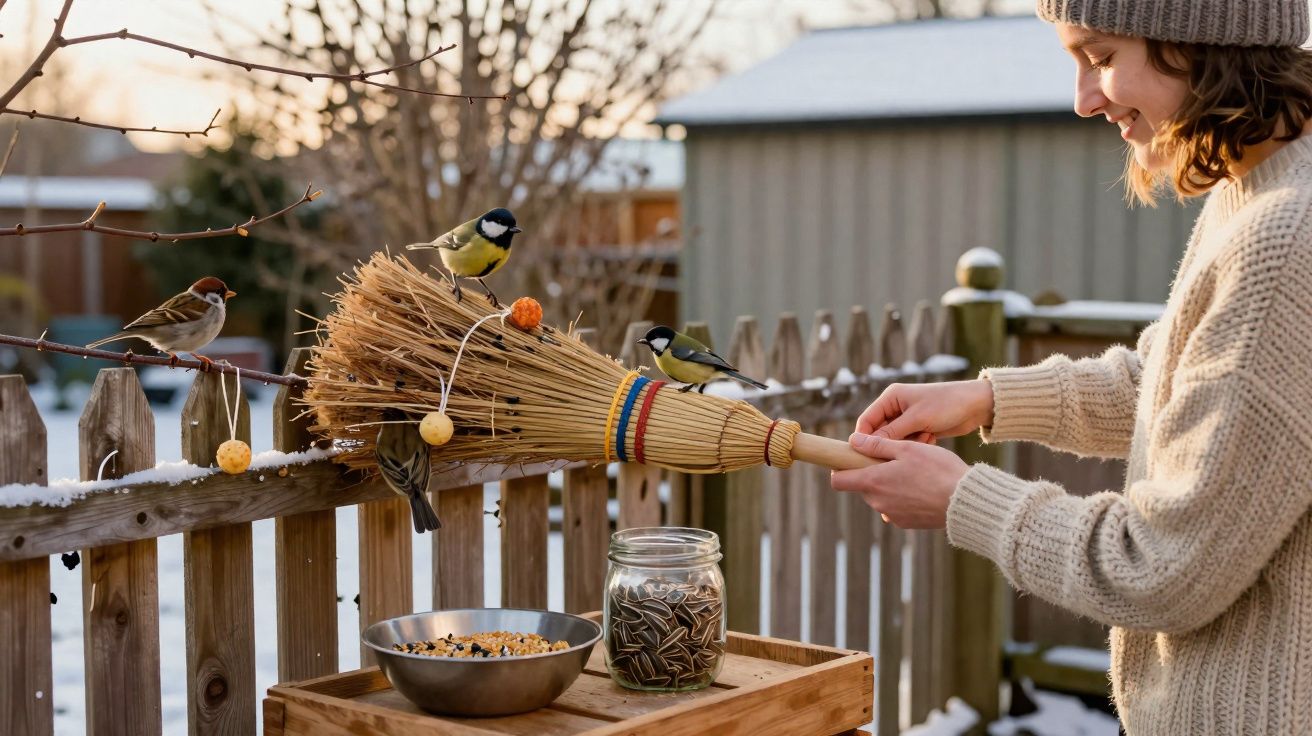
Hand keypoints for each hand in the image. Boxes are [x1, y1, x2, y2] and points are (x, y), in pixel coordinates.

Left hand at [830, 432, 969, 528]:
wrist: (965, 502)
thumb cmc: (937, 471)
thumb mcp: (907, 449)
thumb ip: (877, 446)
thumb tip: (853, 441)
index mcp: (873, 482)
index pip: (838, 481)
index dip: (840, 468)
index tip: (852, 458)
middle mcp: (878, 502)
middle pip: (863, 485)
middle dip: (872, 472)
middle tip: (896, 459)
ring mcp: (892, 515)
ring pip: (881, 495)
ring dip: (889, 484)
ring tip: (914, 472)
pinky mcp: (906, 523)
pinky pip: (896, 506)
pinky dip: (903, 497)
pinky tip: (922, 488)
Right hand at [856, 379, 993, 442]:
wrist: (976, 406)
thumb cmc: (946, 405)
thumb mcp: (917, 419)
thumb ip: (890, 433)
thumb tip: (864, 444)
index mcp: (891, 397)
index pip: (867, 420)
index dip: (863, 439)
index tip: (864, 457)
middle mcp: (896, 407)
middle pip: (880, 432)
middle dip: (889, 443)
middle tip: (899, 452)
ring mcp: (908, 418)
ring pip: (895, 440)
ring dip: (907, 444)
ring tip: (925, 436)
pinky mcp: (919, 428)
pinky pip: (909, 442)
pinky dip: (918, 444)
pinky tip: (932, 437)